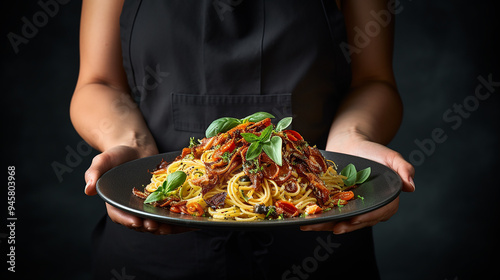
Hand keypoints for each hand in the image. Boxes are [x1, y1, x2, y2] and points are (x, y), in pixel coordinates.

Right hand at [84, 145, 195, 233]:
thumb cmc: (117, 155)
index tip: (136, 222)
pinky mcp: (162, 202)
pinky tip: (187, 219)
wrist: (136, 148)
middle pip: (140, 223)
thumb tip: (88, 189)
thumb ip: (95, 172)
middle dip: (149, 226)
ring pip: (156, 221)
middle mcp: (132, 208)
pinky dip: (177, 218)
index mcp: (116, 202)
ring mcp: (148, 206)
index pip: (119, 215)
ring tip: (172, 226)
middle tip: (157, 226)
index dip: (127, 221)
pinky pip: (169, 213)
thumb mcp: (103, 160)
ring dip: (165, 226)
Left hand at [300, 139, 414, 233]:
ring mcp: (351, 209)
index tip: (355, 219)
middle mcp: (368, 209)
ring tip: (312, 226)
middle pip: (357, 221)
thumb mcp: (391, 157)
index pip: (378, 213)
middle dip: (345, 226)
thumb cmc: (372, 151)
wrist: (350, 144)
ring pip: (340, 221)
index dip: (367, 217)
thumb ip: (403, 169)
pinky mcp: (336, 206)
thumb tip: (411, 186)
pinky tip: (305, 222)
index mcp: (385, 202)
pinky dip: (317, 219)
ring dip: (326, 226)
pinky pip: (328, 215)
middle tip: (334, 228)